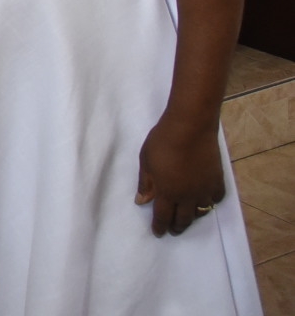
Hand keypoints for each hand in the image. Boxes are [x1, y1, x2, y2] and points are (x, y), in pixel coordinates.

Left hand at [136, 113, 225, 236]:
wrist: (190, 127)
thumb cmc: (162, 141)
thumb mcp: (146, 161)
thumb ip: (146, 183)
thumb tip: (142, 201)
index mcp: (167, 192)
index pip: (162, 216)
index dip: (159, 226)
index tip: (158, 233)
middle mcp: (187, 196)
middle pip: (183, 219)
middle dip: (176, 226)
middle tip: (172, 229)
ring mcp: (205, 189)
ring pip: (200, 211)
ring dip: (192, 216)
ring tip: (187, 216)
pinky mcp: (217, 180)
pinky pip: (215, 199)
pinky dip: (209, 202)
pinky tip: (205, 200)